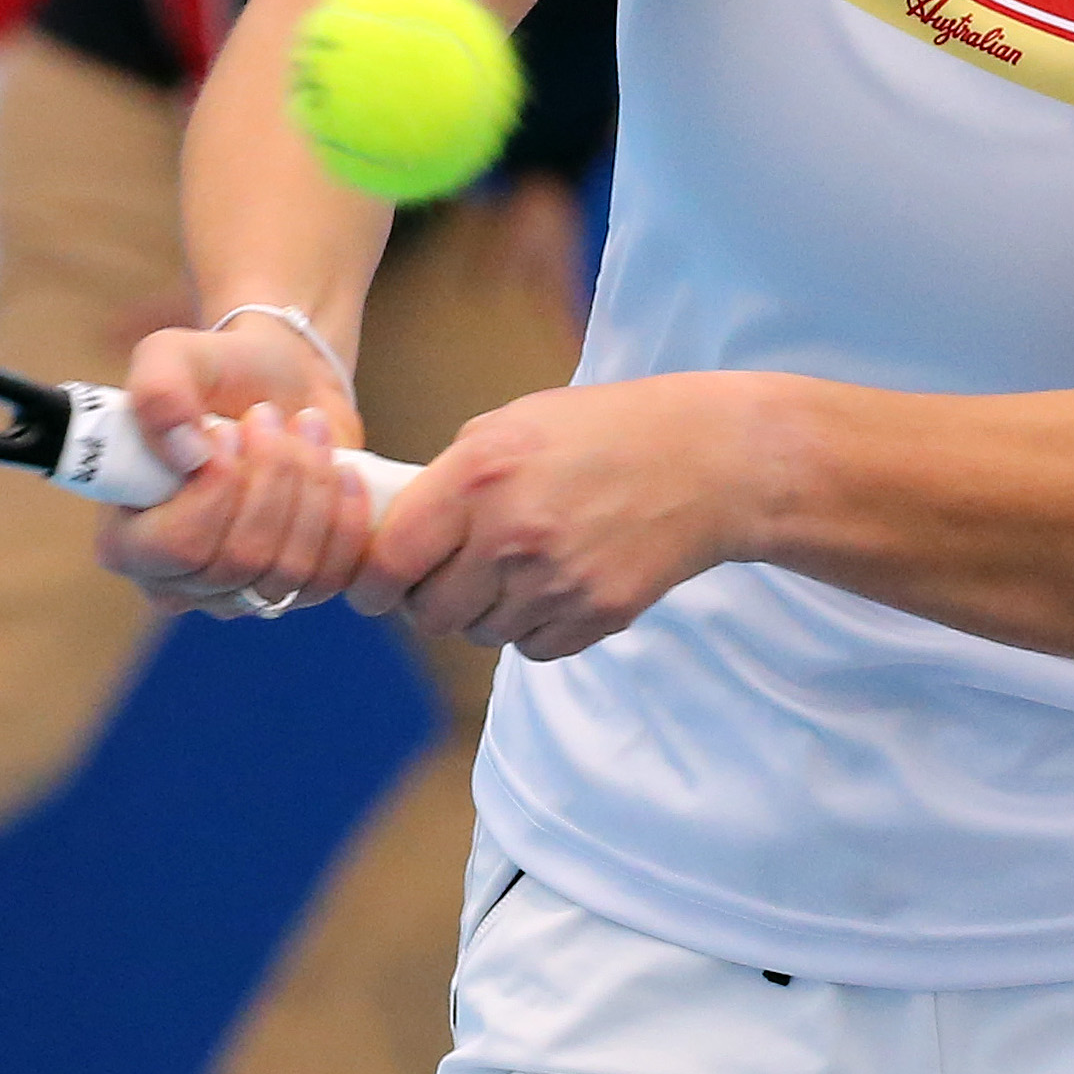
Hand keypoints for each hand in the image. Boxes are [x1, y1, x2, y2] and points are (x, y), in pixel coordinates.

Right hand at [95, 314, 372, 618]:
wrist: (281, 384)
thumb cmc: (217, 373)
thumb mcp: (174, 355)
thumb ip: (158, 391)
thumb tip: (186, 453)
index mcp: (127, 540)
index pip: (177, 547)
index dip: (215, 491)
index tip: (230, 431)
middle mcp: (178, 582)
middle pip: (239, 561)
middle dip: (272, 477)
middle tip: (271, 415)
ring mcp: (238, 595)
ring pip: (288, 572)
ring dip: (310, 487)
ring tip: (307, 426)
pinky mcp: (296, 592)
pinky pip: (332, 577)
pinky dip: (346, 516)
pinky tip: (343, 468)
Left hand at [348, 375, 759, 659]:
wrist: (703, 461)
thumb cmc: (597, 432)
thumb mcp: (508, 424)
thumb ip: (446, 479)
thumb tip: (389, 533)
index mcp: (477, 475)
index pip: (390, 560)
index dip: (371, 585)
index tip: (373, 589)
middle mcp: (510, 534)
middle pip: (431, 613)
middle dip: (430, 602)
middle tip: (448, 578)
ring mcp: (556, 581)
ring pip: (481, 635)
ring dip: (485, 613)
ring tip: (518, 568)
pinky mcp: (597, 615)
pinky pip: (533, 649)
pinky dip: (534, 628)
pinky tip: (556, 584)